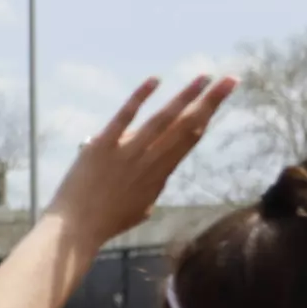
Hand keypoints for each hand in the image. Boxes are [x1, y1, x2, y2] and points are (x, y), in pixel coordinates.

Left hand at [45, 75, 237, 246]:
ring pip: (163, 120)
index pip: (188, 140)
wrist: (76, 230)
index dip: (207, 117)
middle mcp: (149, 161)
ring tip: (203, 77)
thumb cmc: (106, 222)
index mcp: (159, 175)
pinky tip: (156, 80)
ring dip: (185, 96)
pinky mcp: (102, 146)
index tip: (220, 99)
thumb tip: (156, 174)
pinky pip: (124, 118)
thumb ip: (151, 187)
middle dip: (210, 101)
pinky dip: (140, 98)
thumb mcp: (139, 207)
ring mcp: (127, 153)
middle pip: (185, 126)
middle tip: (230, 80)